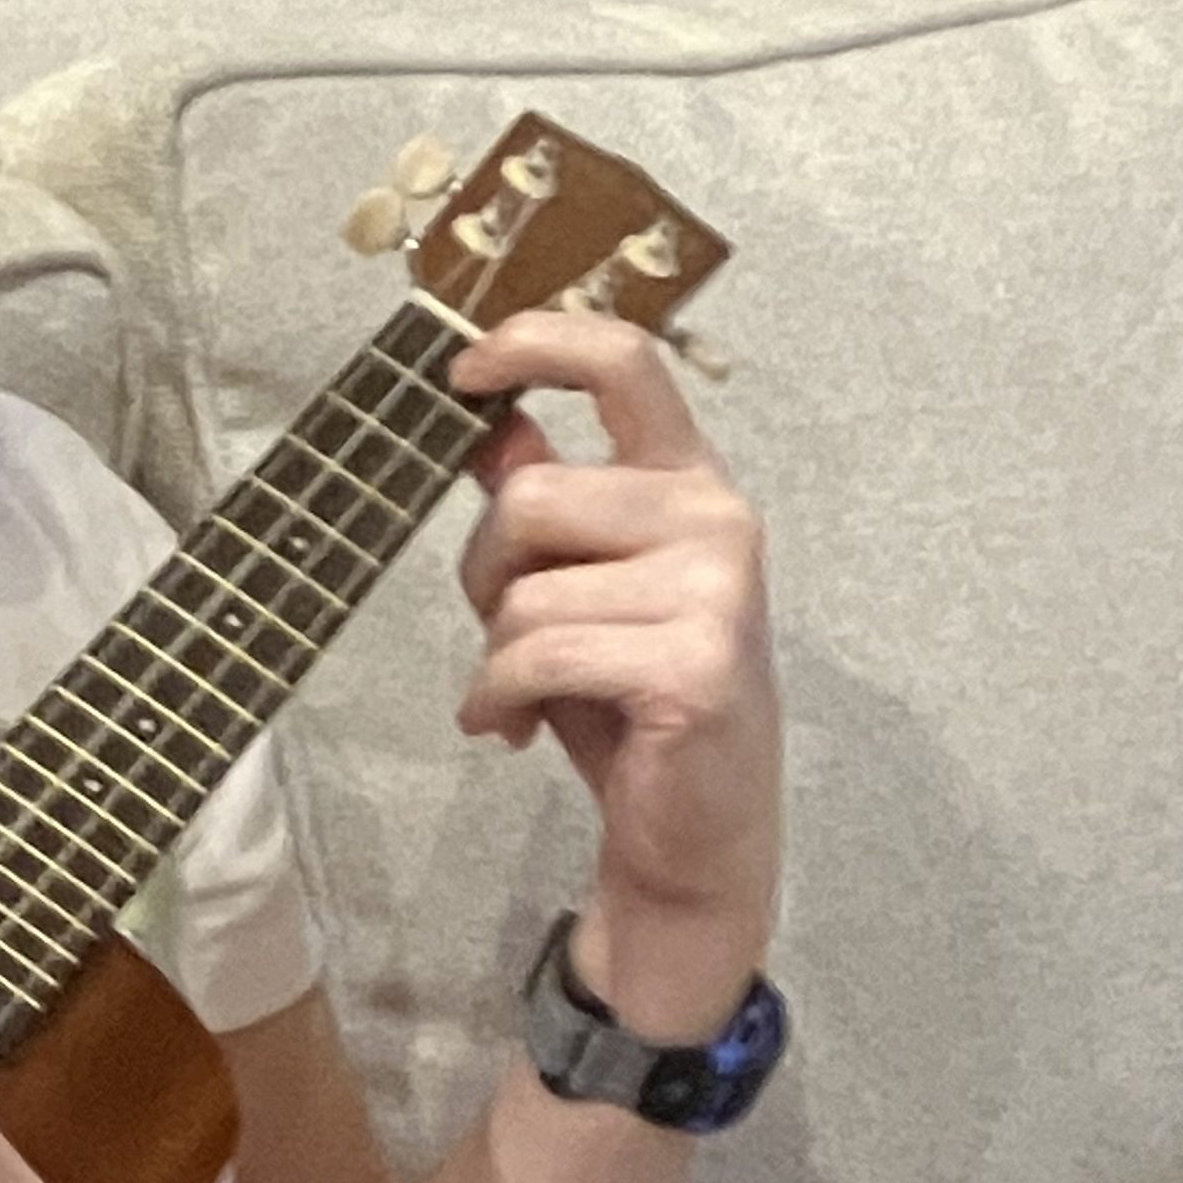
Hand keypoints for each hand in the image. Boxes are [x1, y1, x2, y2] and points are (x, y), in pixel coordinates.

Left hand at [441, 304, 779, 1028]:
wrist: (695, 841)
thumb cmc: (633, 711)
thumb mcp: (581, 592)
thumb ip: (549, 508)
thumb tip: (489, 425)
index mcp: (691, 485)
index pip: (627, 362)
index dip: (538, 341)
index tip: (466, 364)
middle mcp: (717, 519)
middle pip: (532, 494)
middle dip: (485, 572)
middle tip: (500, 635)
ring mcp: (716, 589)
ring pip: (527, 588)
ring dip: (494, 657)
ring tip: (517, 697)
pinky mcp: (694, 664)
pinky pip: (539, 653)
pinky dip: (499, 699)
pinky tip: (513, 731)